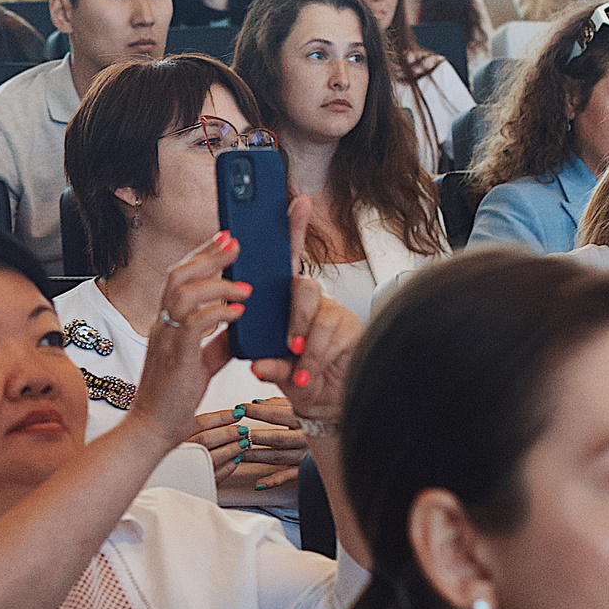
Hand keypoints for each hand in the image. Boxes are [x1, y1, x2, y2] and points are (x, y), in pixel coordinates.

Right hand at [132, 232, 247, 446]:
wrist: (154, 428)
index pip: (179, 277)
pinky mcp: (176, 356)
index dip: (201, 255)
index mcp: (166, 323)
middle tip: (235, 243)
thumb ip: (218, 342)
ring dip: (218, 284)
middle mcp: (162, 324)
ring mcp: (166, 339)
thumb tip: (239, 324)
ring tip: (246, 285)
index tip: (224, 239)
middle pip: (178, 275)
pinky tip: (239, 312)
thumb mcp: (201, 363)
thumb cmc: (173, 398)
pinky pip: (195, 324)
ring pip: (183, 293)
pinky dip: (219, 313)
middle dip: (208, 255)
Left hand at [189, 399, 306, 490]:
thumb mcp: (299, 407)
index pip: (277, 414)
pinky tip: (258, 484)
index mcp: (305, 419)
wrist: (334, 440)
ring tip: (238, 453)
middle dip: (255, 436)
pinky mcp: (304, 469)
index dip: (257, 411)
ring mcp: (305, 455)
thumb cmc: (314, 420)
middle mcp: (306, 438)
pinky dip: (272, 481)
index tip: (240, 408)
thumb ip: (278, 404)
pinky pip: (287, 477)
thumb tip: (256, 403)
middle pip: (277, 438)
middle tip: (237, 433)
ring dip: (256, 456)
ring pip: (277, 457)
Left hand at [246, 195, 361, 441]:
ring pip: (319, 316)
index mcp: (284, 302)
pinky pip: (333, 336)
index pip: (286, 260)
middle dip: (295, 317)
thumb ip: (267, 362)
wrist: (326, 406)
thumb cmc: (297, 378)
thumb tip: (258, 362)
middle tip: (288, 343)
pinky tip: (308, 375)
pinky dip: (316, 359)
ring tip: (298, 367)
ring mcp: (331, 312)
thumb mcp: (274, 368)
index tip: (298, 201)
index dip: (293, 229)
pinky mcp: (350, 327)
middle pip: (303, 288)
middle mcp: (309, 302)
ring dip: (306, 345)